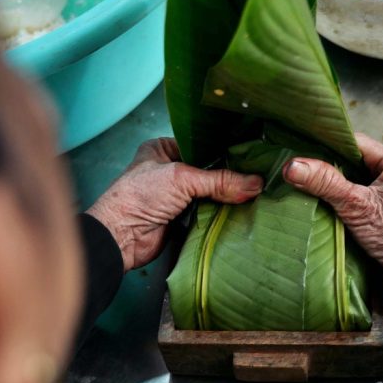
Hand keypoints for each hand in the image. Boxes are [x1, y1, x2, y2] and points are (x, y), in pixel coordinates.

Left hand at [87, 138, 262, 270]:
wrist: (122, 236)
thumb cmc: (141, 196)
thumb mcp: (182, 179)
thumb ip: (220, 180)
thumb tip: (256, 184)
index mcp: (163, 149)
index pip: (201, 146)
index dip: (225, 151)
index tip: (252, 154)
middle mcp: (170, 170)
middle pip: (209, 171)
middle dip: (230, 175)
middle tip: (260, 174)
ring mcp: (177, 195)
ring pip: (210, 193)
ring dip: (228, 196)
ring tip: (258, 191)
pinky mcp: (183, 218)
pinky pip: (209, 212)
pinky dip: (223, 212)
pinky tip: (244, 208)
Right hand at [282, 133, 382, 305]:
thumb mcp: (357, 208)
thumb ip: (325, 183)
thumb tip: (294, 166)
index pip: (356, 143)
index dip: (329, 147)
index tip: (305, 155)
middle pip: (359, 163)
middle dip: (335, 171)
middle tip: (309, 177)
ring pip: (365, 182)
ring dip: (344, 189)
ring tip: (321, 195)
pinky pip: (372, 199)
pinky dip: (355, 204)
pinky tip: (340, 213)